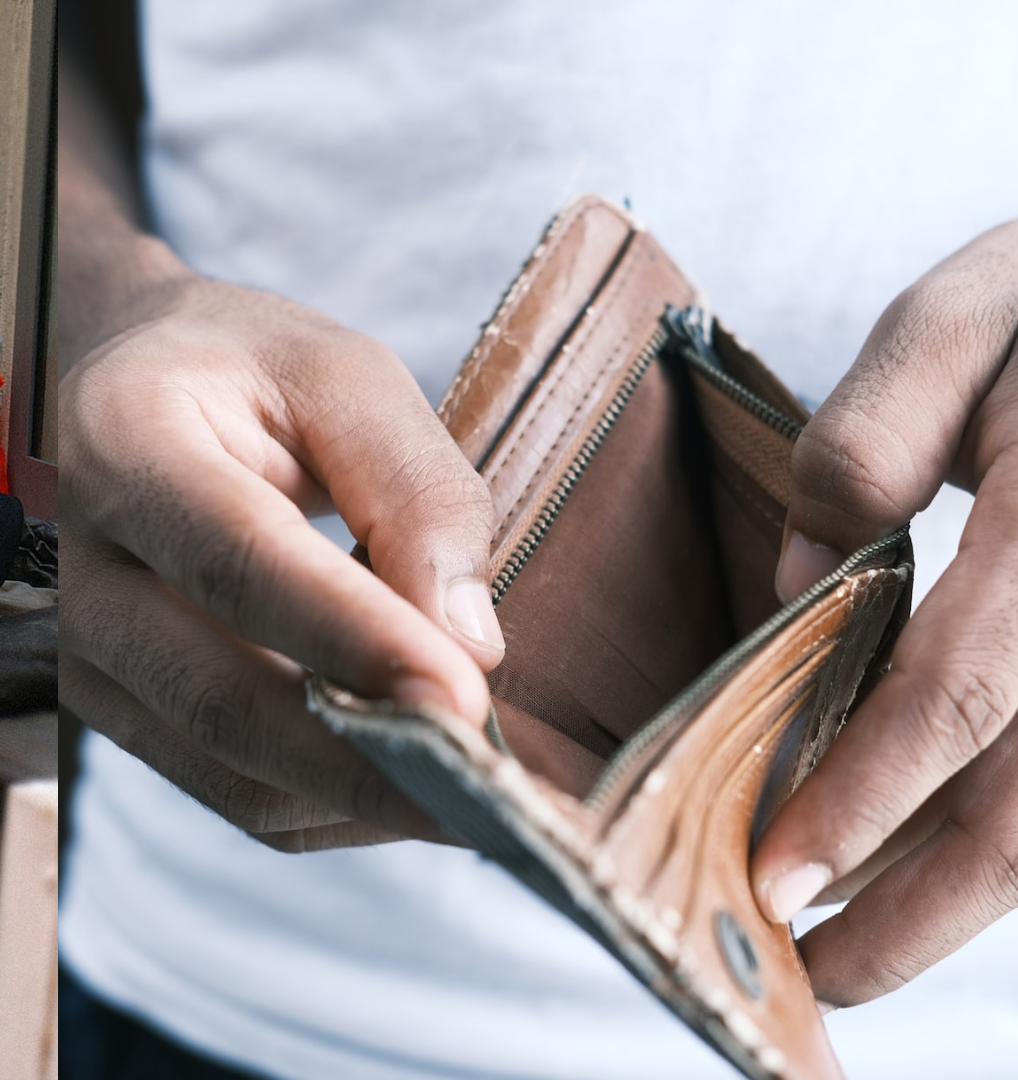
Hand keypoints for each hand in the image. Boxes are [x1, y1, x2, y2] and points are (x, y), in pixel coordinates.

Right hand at [59, 279, 505, 850]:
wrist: (120, 399)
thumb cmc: (238, 373)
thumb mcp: (340, 374)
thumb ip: (413, 488)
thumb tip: (467, 644)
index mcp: (122, 444)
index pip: (238, 563)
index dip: (352, 639)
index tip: (462, 699)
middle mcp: (76, 569)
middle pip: (220, 702)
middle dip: (369, 762)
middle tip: (494, 791)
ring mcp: (82, 662)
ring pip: (234, 777)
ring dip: (366, 798)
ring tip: (476, 785)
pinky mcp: (118, 722)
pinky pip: (240, 799)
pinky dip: (340, 806)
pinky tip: (410, 770)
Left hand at [750, 220, 1017, 1007]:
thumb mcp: (966, 312)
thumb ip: (874, 433)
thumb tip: (805, 572)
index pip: (964, 691)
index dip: (872, 795)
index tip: (780, 875)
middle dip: (924, 905)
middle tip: (818, 971)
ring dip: (967, 893)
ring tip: (864, 945)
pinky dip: (1012, 830)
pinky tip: (936, 857)